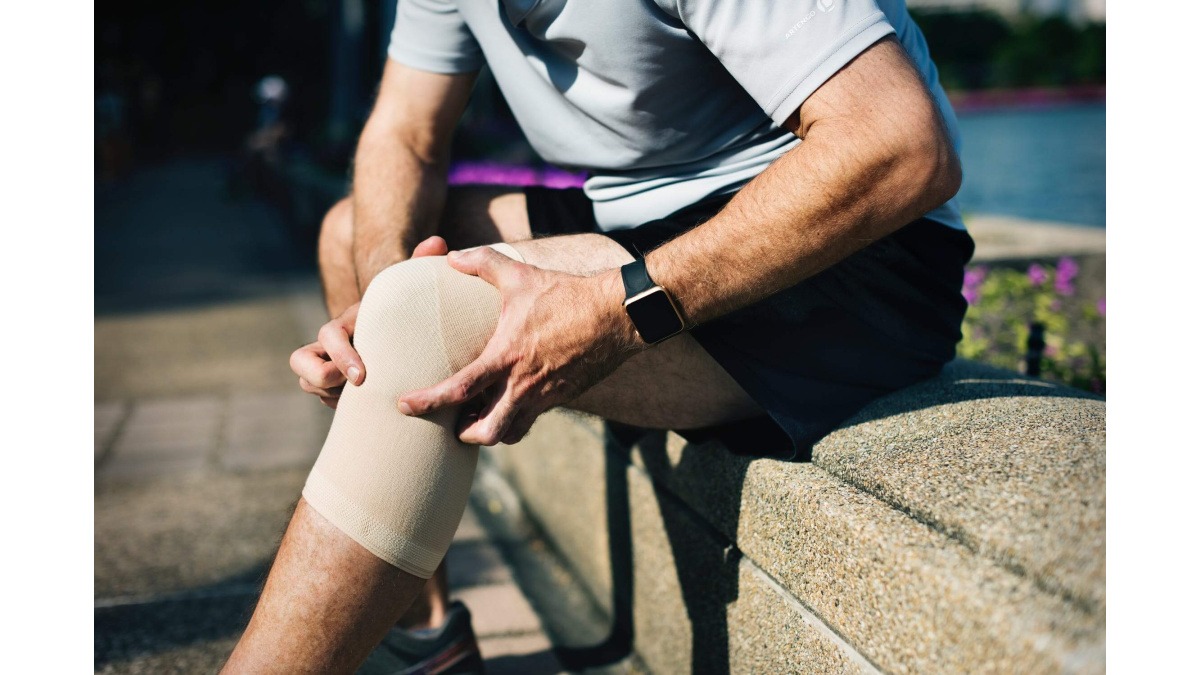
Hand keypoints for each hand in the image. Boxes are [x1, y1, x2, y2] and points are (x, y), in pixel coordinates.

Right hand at [291, 236, 450, 407]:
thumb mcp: (413, 291)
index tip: (362, 376)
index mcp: (349, 322)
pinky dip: (342, 406)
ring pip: (310, 383)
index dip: (339, 355)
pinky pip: (325, 399)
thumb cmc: (410, 312)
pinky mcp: (335, 386)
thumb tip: (437, 242)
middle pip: (300, 362)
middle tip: (358, 388)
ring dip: (332, 394)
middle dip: (323, 378)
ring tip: (367, 397)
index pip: (326, 335)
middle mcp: (332, 343)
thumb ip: (420, 266)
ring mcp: (329, 364)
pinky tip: (372, 406)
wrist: (404, 335)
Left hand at [398, 247, 639, 444]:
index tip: (404, 405)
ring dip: (491, 431)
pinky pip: (533, 419)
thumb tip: (451, 256)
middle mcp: (524, 385)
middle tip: (452, 422)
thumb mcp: (521, 274)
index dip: (427, 402)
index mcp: (506, 356)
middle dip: (464, 434)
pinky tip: (510, 403)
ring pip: (511, 433)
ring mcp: (545, 396)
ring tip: (479, 416)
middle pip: (486, 432)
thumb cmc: (567, 294)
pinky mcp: (562, 397)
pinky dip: (516, 420)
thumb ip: (482, 262)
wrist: (617, 316)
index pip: (459, 390)